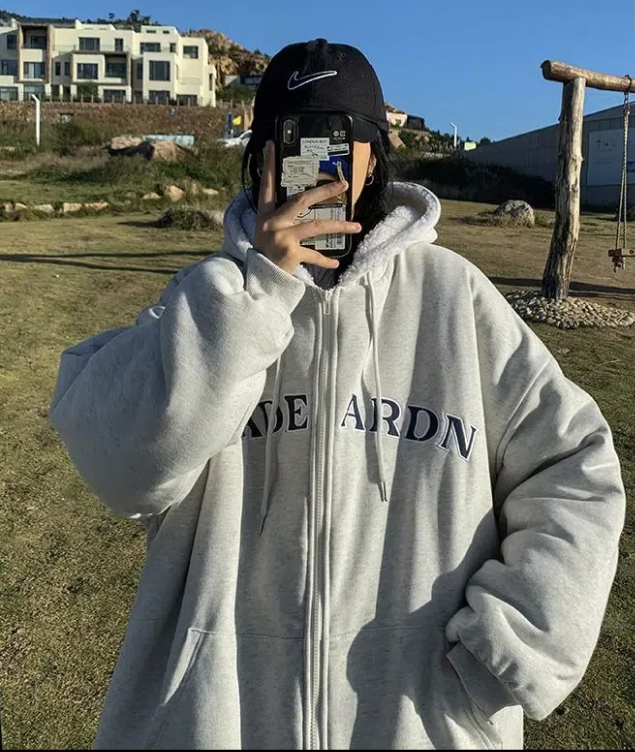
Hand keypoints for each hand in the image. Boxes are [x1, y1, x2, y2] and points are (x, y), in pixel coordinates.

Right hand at [254, 141, 361, 274]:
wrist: (260, 280)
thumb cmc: (266, 255)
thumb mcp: (266, 233)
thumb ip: (280, 219)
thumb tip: (302, 207)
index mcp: (265, 215)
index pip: (267, 185)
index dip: (269, 165)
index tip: (271, 145)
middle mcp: (273, 222)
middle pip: (302, 200)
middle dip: (324, 190)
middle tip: (343, 184)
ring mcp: (282, 237)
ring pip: (316, 225)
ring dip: (339, 225)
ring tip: (356, 226)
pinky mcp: (291, 252)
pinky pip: (314, 253)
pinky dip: (325, 259)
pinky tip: (335, 262)